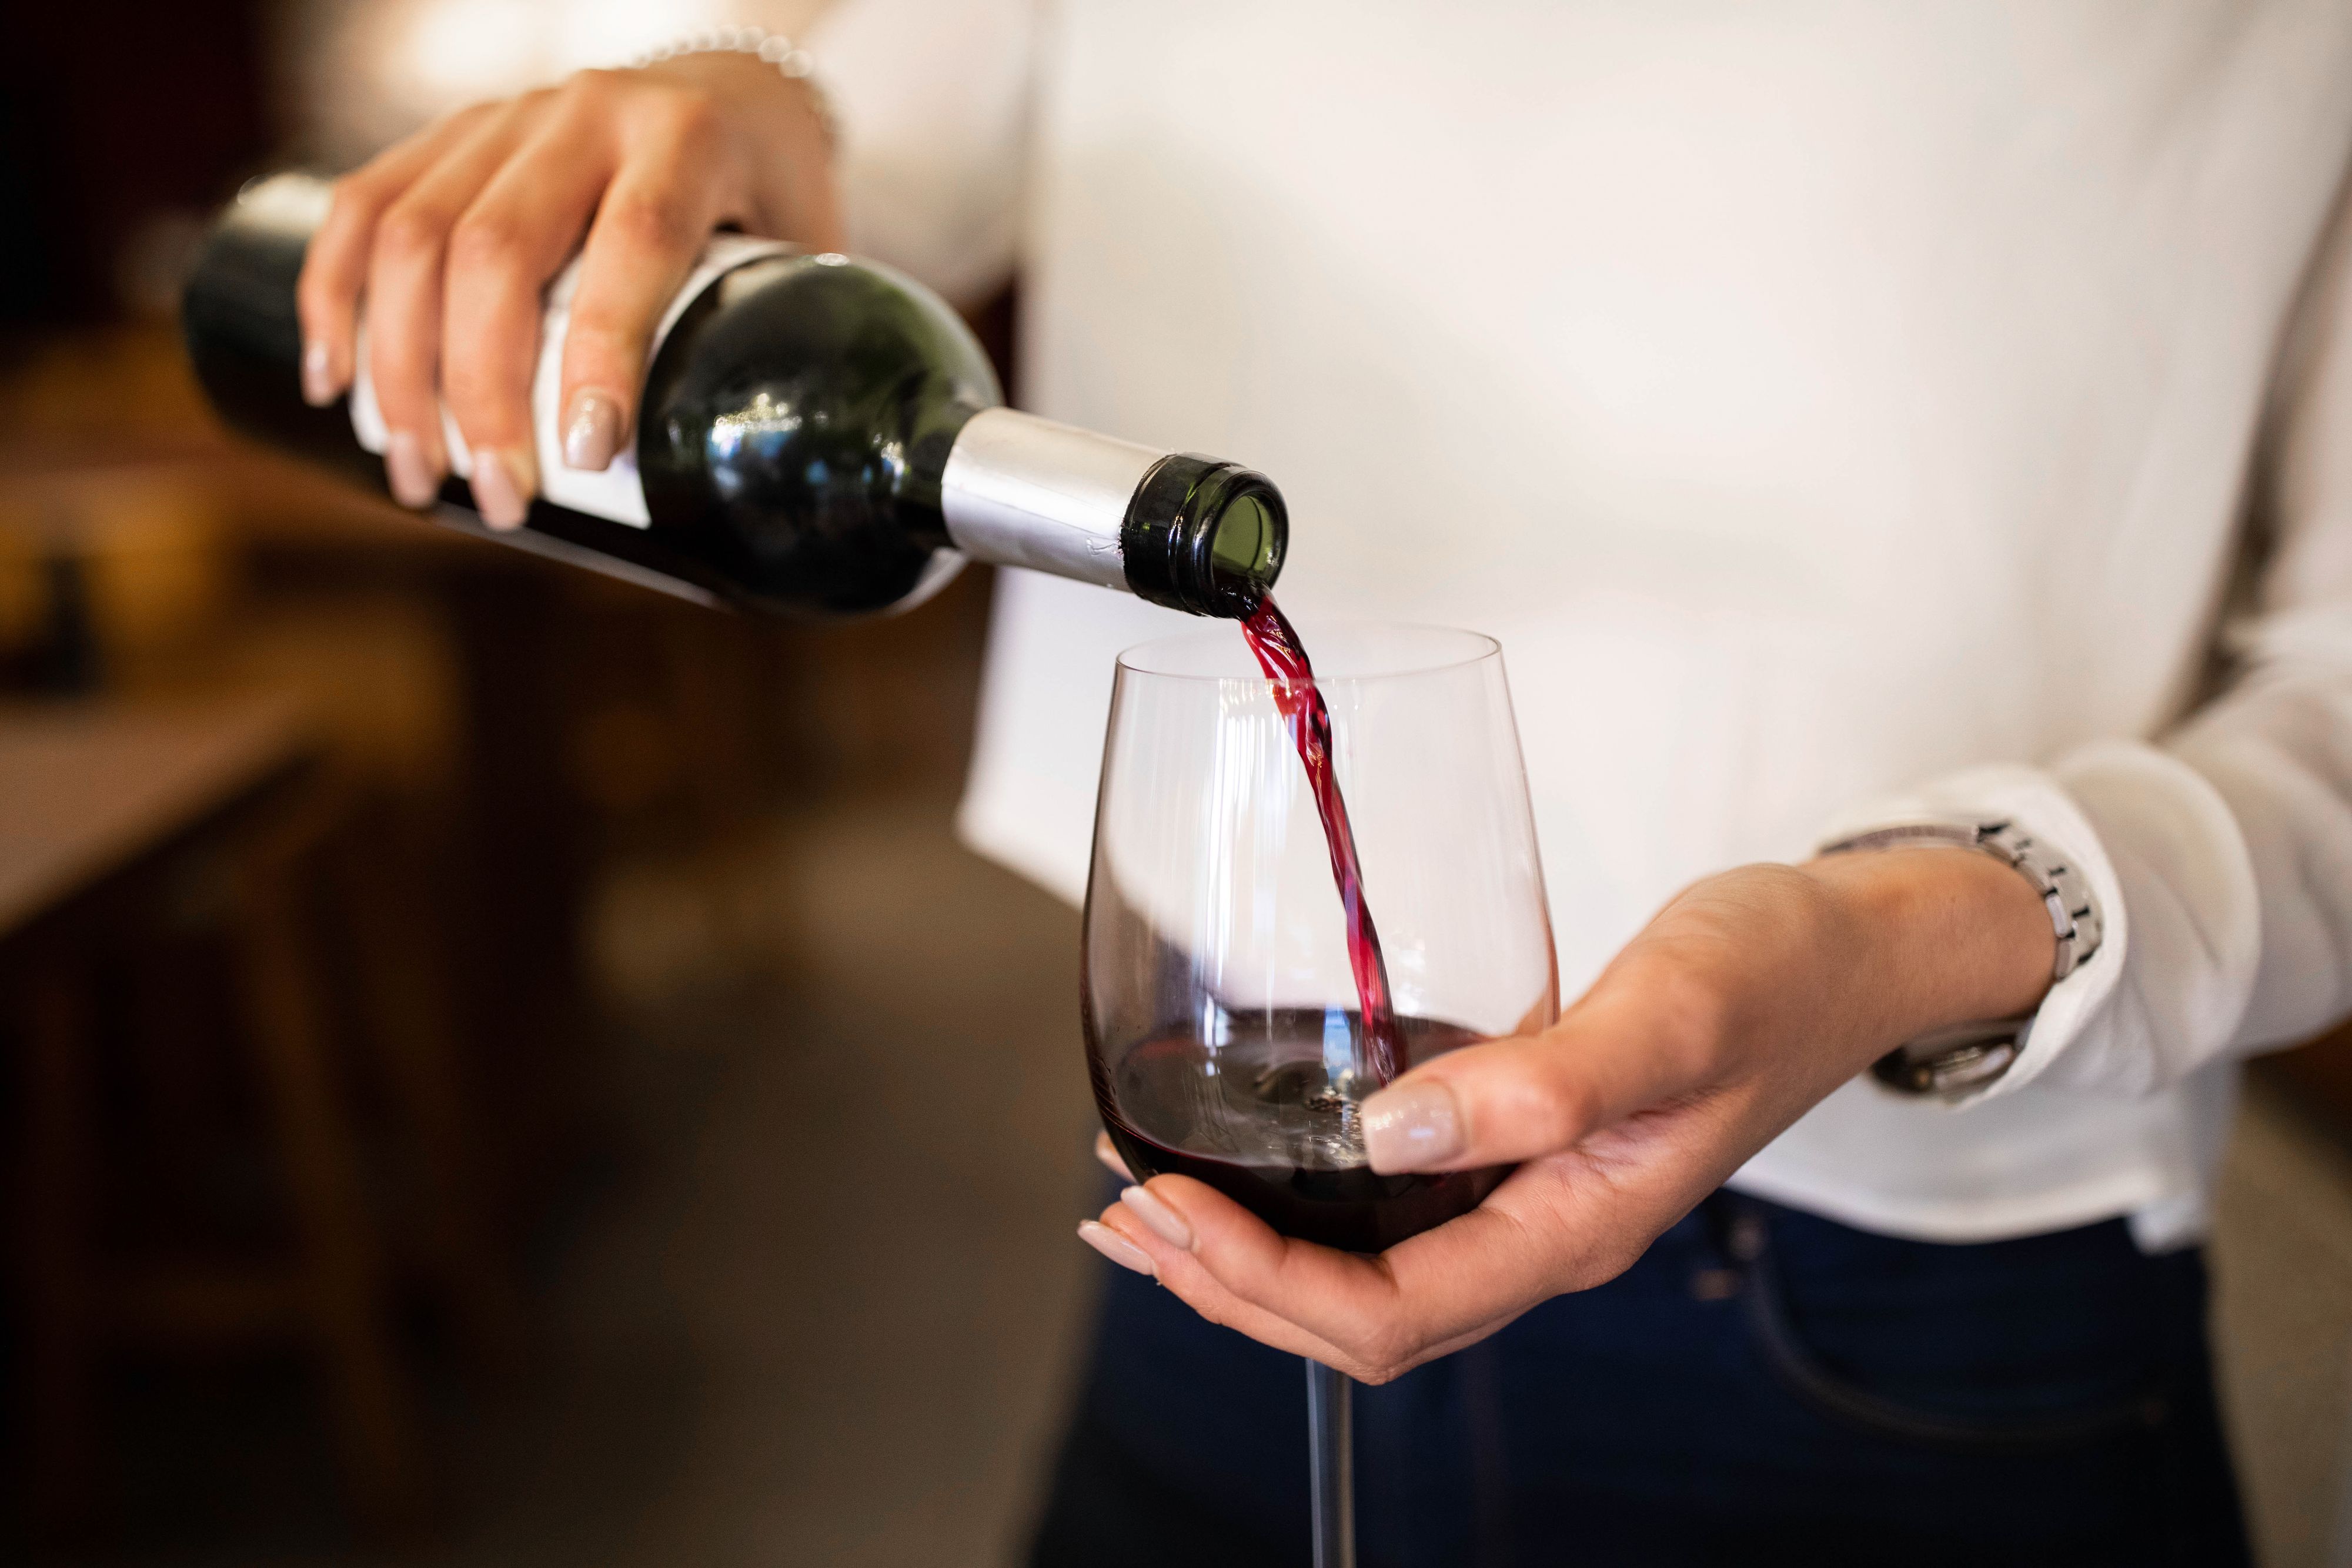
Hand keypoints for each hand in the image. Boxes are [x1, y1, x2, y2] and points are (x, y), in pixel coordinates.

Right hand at [294, 53, 840, 526]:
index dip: (602, 355)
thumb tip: (767, 485)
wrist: (732, 94)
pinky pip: (362, 205)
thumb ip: (783, 349)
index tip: (587, 459)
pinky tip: (335, 380)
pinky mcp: (448, 134)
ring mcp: (506, 118)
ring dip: (400, 370)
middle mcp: (587, 113)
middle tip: (497, 498)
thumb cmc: (769, 198)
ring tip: (418, 474)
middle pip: (495, 250)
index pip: (632, 244)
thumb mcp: (803, 258)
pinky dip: (336, 296)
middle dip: (481, 393)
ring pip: (414, 236)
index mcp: (686, 140)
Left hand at [1078, 847, 2055, 1382]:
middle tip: (1117, 1211)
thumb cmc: (1777, 974)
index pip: (1384, 1315)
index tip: (1163, 1205)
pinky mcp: (1518, 1148)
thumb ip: (1547, 1080)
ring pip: (1361, 1276)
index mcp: (1571, 1229)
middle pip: (1354, 1322)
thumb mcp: (1673, 1013)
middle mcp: (1539, 1234)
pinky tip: (1246, 1158)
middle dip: (1224, 1281)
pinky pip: (1386, 1213)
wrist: (1853, 951)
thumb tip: (1389, 1133)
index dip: (1260, 1279)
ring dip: (1245, 1251)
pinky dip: (1299, 1200)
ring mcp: (1528, 1200)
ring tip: (1142, 1201)